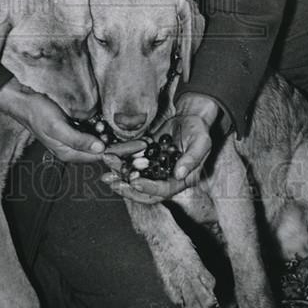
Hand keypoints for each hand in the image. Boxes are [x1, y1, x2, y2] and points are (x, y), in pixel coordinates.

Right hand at [0, 78, 104, 163]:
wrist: (25, 100)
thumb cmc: (38, 114)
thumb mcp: (58, 127)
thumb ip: (78, 140)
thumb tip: (99, 149)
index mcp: (67, 153)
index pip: (94, 157)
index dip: (106, 148)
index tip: (111, 136)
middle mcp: (70, 148)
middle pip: (95, 149)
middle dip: (103, 138)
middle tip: (103, 126)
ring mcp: (71, 138)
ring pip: (92, 139)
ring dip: (99, 131)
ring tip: (99, 122)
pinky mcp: (71, 128)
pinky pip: (87, 130)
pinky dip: (93, 125)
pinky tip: (93, 119)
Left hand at [101, 93, 219, 203]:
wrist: (190, 117)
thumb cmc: (199, 130)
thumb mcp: (201, 142)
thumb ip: (192, 159)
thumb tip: (179, 174)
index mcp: (179, 180)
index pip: (162, 191)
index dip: (148, 188)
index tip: (135, 182)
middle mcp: (164, 178)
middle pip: (144, 190)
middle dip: (127, 188)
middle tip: (112, 182)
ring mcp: (153, 167)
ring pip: (133, 177)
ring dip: (118, 176)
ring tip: (105, 171)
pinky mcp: (145, 156)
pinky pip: (130, 162)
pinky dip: (119, 161)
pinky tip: (108, 156)